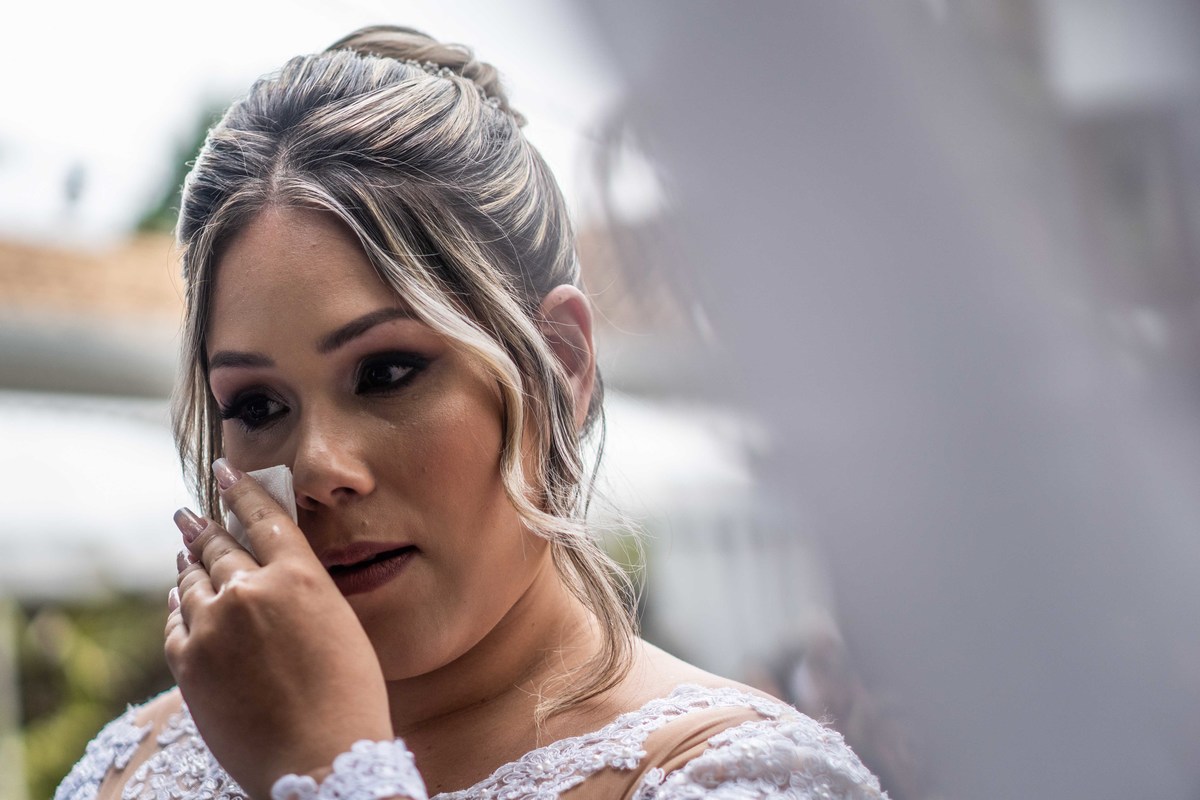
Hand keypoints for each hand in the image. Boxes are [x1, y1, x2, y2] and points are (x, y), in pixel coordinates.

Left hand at [165, 459, 393, 798]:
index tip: (224, 470)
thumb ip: (303, 595)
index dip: (242, 490)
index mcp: (300, 576)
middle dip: (204, 525)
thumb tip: (270, 581)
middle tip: (190, 512)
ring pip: (192, 581)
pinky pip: (176, 622)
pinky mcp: (189, 663)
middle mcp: (251, 591)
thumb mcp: (340, 626)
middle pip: (220, 545)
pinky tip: (178, 598)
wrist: (320, 760)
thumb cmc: (350, 698)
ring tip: (184, 551)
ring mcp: (214, 626)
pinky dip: (177, 605)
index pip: (264, 517)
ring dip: (188, 563)